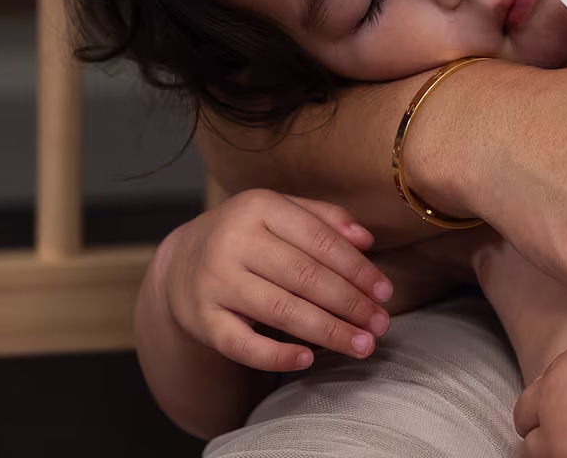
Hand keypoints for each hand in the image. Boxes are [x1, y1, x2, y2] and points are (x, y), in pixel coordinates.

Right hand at [159, 188, 392, 371]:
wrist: (182, 261)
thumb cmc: (245, 236)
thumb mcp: (278, 212)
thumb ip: (323, 219)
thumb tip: (366, 240)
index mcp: (257, 207)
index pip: (319, 240)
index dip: (357, 269)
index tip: (384, 292)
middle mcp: (233, 241)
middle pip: (304, 276)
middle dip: (350, 304)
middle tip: (380, 325)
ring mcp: (215, 281)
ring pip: (281, 310)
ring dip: (328, 332)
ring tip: (362, 345)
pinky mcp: (202, 319)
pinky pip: (243, 344)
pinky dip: (276, 355)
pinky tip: (306, 360)